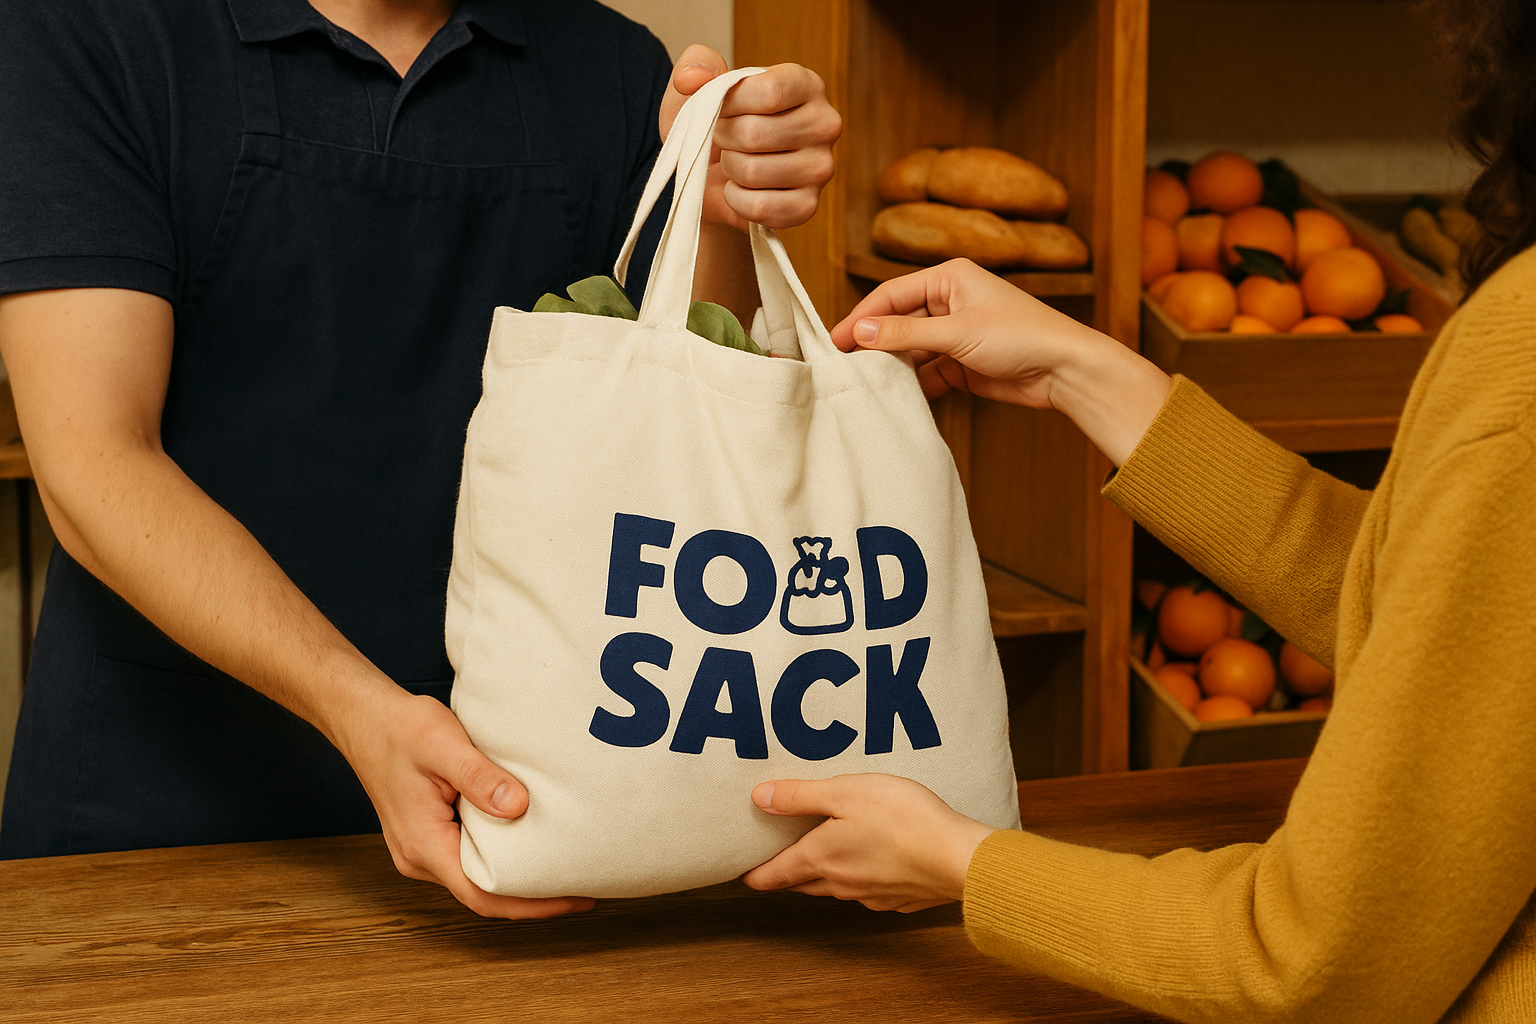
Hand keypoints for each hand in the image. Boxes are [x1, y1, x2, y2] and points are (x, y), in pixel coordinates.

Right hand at [337, 687, 594, 919]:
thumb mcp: (443, 744)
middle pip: (483, 894)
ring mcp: (423, 847)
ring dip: (518, 879)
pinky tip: (530, 845)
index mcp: (424, 845)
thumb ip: (480, 778)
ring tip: (564, 869)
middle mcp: (420, 856)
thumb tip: (520, 807)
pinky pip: (470, 857)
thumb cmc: (399, 728)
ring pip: (476, 877)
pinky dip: (503, 857)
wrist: (363, 717)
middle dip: (533, 898)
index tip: (575, 899)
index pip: (483, 895)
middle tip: (584, 886)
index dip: (532, 905)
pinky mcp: (429, 833)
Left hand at [659, 45, 840, 230]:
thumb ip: (695, 63)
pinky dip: (736, 200)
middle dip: (723, 139)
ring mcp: (820, 168)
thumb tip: (691, 79)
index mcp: (806, 84)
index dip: (730, 104)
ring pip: (752, 172)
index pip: (767, 92)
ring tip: (734, 161)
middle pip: (754, 134)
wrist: (714, 174)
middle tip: (725, 139)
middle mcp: (824, 124)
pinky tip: (740, 189)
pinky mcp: (808, 206)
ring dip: (729, 169)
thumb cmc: (715, 122)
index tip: (721, 108)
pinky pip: (758, 207)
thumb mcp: (698, 83)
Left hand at [741, 774, 996, 911]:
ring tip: (822, 858)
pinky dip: (861, 878)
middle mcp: (841, 883)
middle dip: (787, 874)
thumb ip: (800, 796)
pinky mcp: (899, 899)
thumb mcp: (844, 792)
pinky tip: (871, 864)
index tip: (744, 875)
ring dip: (823, 876)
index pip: (776, 874)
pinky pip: (869, 891)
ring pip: (835, 888)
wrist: (956, 857)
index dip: (756, 875)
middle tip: (778, 863)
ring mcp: (871, 895)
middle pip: (802, 883)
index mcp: (821, 858)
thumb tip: (759, 799)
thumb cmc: (901, 818)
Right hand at [830, 260, 1172, 465]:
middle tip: (844, 365)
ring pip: (911, 349)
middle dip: (875, 343)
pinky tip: (897, 397)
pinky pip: (928, 372)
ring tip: (865, 384)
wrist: (1065, 371)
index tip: (837, 341)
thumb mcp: (957, 332)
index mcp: (950, 277)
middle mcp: (951, 302)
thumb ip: (906, 332)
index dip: (862, 316)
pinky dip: (914, 384)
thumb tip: (861, 331)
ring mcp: (957, 334)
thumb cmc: (1022, 336)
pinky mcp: (964, 364)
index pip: (892, 294)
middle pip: (899, 321)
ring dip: (893, 366)